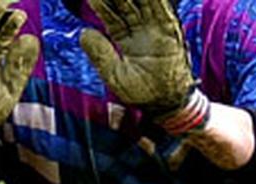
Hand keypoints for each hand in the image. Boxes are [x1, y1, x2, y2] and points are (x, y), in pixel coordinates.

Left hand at [80, 0, 195, 114]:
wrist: (166, 102)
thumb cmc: (142, 93)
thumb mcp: (114, 75)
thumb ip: (100, 55)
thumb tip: (84, 33)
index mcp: (126, 39)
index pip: (111, 15)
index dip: (101, 4)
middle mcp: (141, 30)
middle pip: (127, 3)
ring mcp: (156, 29)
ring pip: (144, 3)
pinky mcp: (171, 31)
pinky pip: (163, 11)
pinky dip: (157, 1)